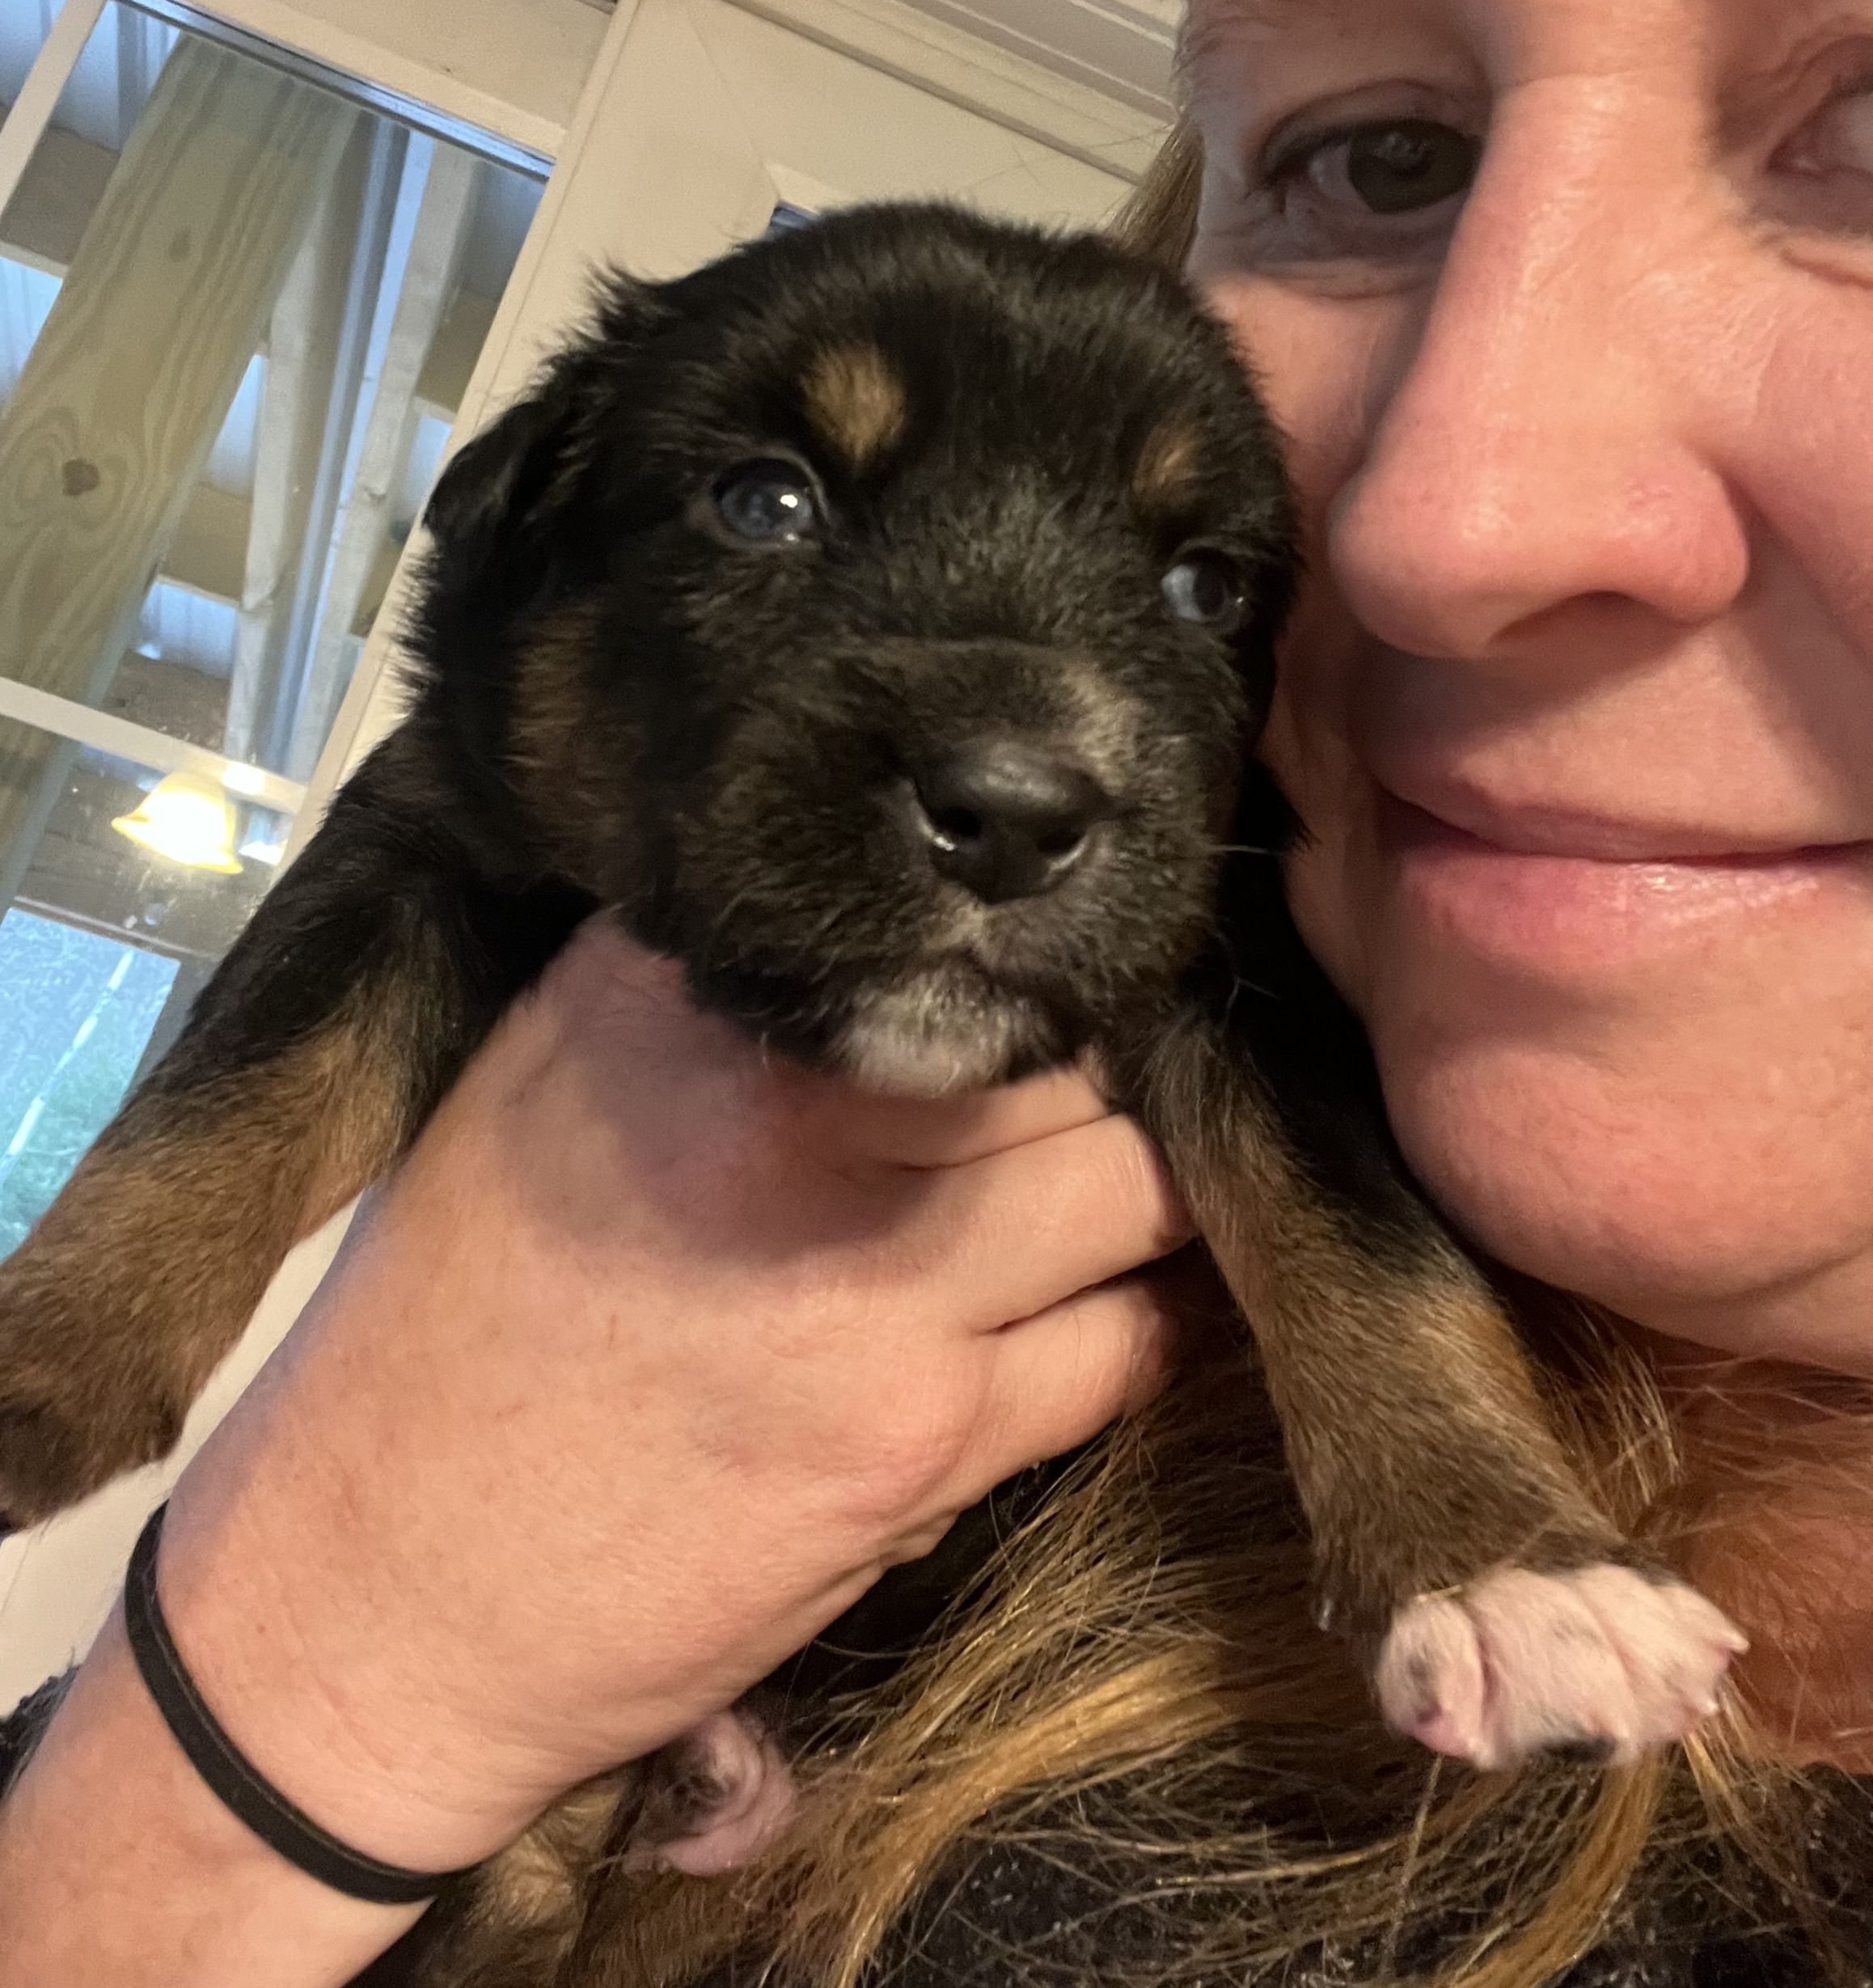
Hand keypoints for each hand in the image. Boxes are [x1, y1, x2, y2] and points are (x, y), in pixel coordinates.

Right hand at [149, 915, 1188, 1872]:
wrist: (378, 1595)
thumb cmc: (444, 1325)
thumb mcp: (528, 1091)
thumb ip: (692, 992)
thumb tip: (872, 916)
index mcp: (674, 1012)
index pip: (930, 922)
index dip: (1002, 956)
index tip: (1022, 980)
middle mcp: (782, 1117)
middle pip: (1062, 1043)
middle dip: (1094, 1070)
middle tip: (1084, 1096)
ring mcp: (870, 1284)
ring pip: (1132, 1185)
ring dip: (1135, 1192)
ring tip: (1097, 1199)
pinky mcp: (921, 1439)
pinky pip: (1121, 1348)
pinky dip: (1127, 1323)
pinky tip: (1088, 1314)